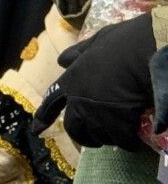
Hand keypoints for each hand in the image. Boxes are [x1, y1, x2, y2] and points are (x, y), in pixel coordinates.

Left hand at [34, 13, 158, 148]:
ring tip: (116, 136)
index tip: (36, 130)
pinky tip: (135, 143)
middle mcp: (79, 100)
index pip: (52, 100)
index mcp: (72, 79)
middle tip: (93, 139)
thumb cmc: (126, 42)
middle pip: (74, 127)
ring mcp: (96, 113)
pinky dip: (129, 143)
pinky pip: (122, 140)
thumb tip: (63, 61)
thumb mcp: (98, 40)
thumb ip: (80, 52)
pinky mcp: (117, 123)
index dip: (44, 116)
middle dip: (82, 135)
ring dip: (106, 138)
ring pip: (97, 136)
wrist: (147, 53)